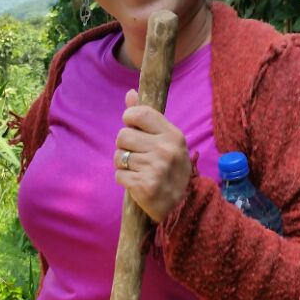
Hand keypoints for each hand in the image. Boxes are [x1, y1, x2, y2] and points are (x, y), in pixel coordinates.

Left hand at [115, 89, 190, 222]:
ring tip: (139, 170)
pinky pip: (118, 175)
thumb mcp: (167, 141)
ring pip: (118, 156)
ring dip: (123, 164)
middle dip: (125, 146)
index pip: (141, 113)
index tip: (132, 126)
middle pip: (123, 135)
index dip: (130, 118)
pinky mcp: (144, 186)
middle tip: (137, 155)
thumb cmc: (172, 170)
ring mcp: (155, 169)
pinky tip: (137, 182)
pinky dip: (124, 179)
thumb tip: (130, 94)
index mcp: (173, 135)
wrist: (181, 206)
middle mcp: (165, 150)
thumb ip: (147, 118)